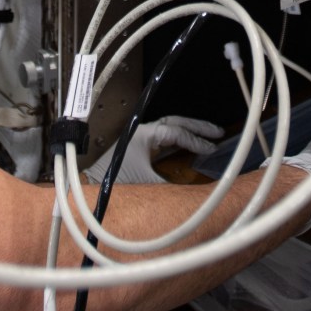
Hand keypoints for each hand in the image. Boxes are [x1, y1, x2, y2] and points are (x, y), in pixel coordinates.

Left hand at [85, 115, 222, 183]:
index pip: (177, 132)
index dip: (196, 140)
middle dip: (198, 126)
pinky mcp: (138, 147)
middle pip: (175, 122)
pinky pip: (164, 137)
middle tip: (217, 131)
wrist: (93, 189)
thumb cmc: (117, 184)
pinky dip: (179, 139)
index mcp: (145, 134)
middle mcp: (142, 131)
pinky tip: (189, 145)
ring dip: (189, 130)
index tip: (211, 148)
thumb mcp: (148, 184)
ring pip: (170, 127)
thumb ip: (173, 184)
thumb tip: (194, 188)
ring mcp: (140, 138)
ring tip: (208, 136)